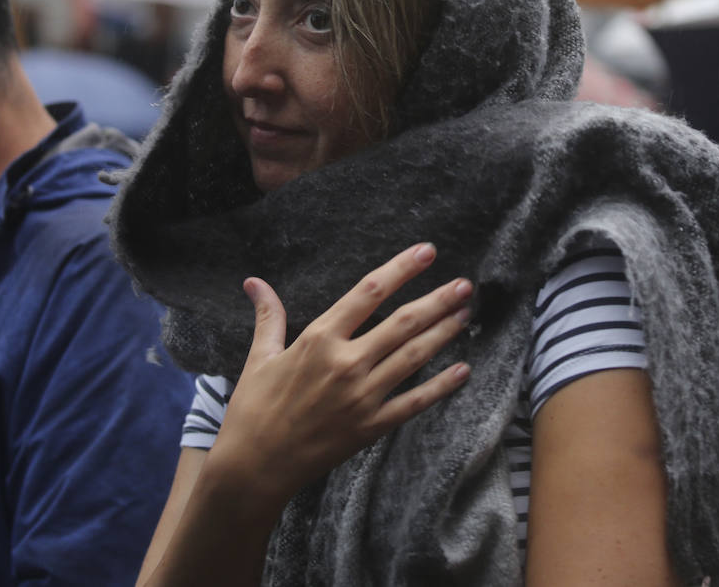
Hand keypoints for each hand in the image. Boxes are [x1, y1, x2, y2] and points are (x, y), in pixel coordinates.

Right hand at [208, 243, 473, 506]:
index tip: (426, 252)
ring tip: (465, 314)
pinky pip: (414, 402)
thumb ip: (268, 316)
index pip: (368, 292)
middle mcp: (346, 362)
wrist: (255, 466)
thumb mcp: (259, 356)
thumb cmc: (254, 409)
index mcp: (319, 339)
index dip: (401, 269)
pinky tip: (463, 370)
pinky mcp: (371, 426)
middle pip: (403, 322)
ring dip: (443, 333)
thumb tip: (254, 282)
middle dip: (437, 300)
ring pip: (413, 356)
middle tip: (464, 285)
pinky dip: (441, 386)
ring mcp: (362, 396)